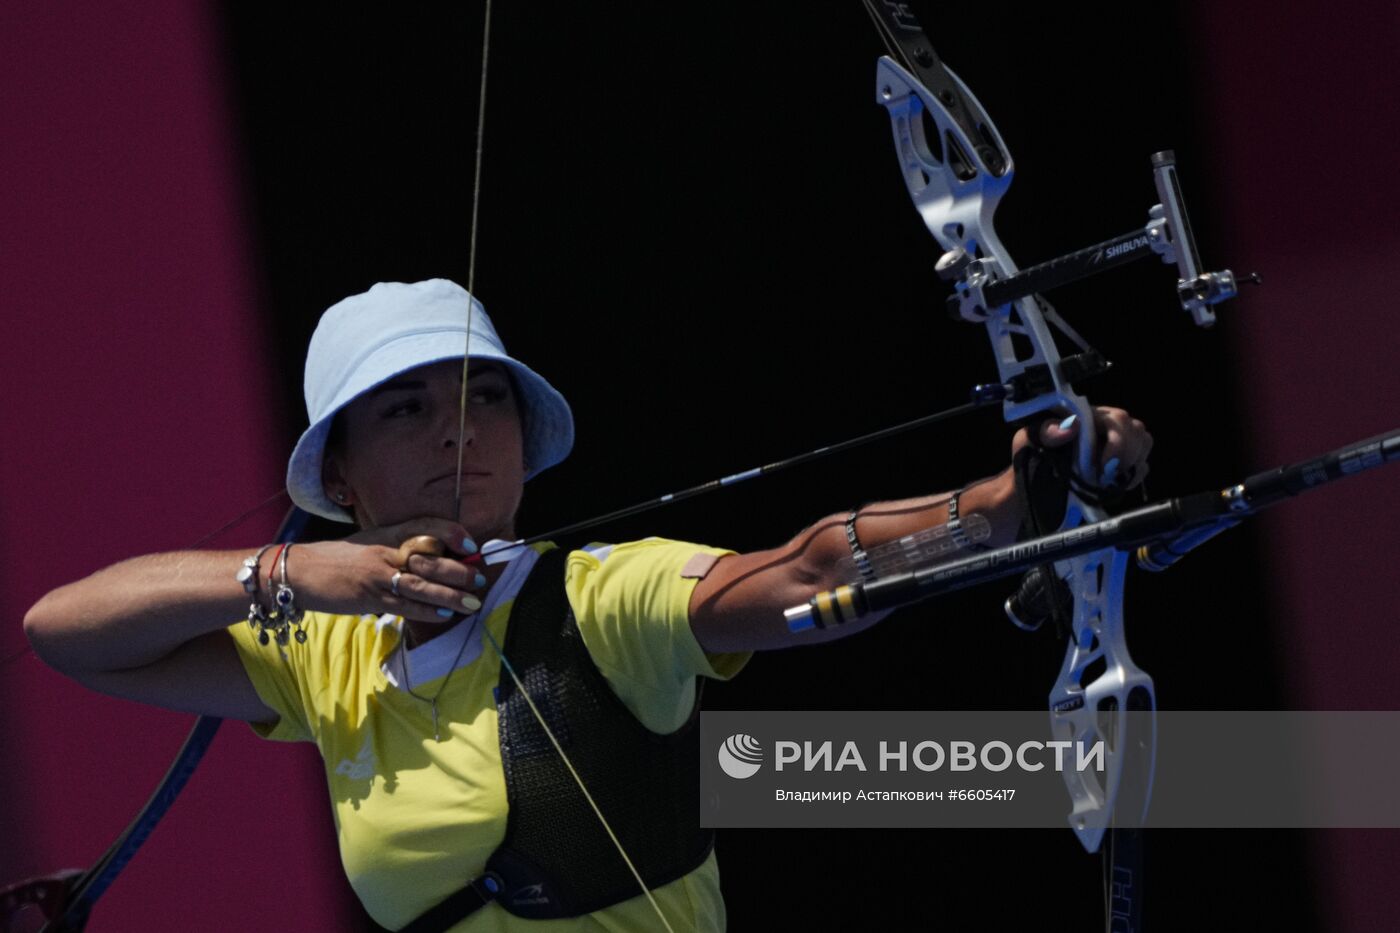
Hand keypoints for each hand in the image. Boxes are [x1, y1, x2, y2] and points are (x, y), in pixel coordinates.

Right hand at [290, 518, 486, 623]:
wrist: (298, 571)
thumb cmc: (337, 558)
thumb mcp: (370, 542)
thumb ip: (398, 547)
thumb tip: (434, 556)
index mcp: (386, 533)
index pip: (425, 526)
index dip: (451, 532)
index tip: (470, 543)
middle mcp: (385, 551)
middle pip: (429, 558)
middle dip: (458, 570)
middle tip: (480, 579)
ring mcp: (377, 575)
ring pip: (420, 585)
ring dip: (449, 595)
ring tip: (472, 602)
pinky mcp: (368, 598)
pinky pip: (403, 605)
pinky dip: (425, 611)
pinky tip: (443, 615)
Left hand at [1013, 406, 1152, 489]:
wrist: (1031, 483)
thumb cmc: (1030, 456)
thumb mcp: (1029, 440)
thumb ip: (1047, 431)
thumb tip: (1071, 427)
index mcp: (1086, 415)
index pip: (1117, 419)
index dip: (1118, 443)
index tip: (1102, 468)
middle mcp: (1104, 425)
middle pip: (1136, 430)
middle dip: (1126, 457)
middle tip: (1104, 477)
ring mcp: (1116, 443)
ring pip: (1143, 443)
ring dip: (1130, 465)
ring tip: (1107, 480)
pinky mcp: (1121, 462)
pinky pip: (1142, 464)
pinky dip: (1133, 476)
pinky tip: (1113, 484)